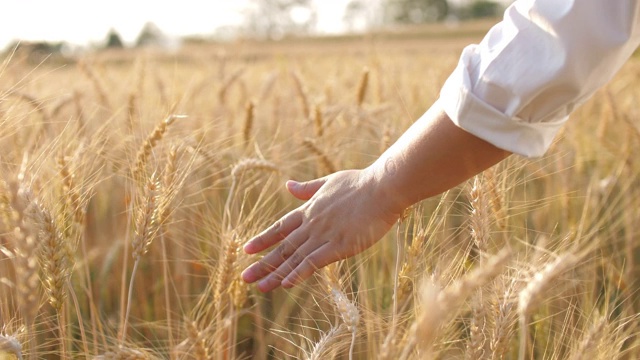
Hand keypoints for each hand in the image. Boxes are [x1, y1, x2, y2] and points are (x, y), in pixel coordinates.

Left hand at [241, 169, 400, 291]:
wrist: (382, 187)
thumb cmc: (360, 183)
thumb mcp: (329, 181)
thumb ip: (307, 188)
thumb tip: (287, 186)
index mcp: (310, 210)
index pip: (280, 227)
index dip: (263, 239)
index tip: (247, 250)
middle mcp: (312, 224)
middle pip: (283, 247)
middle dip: (263, 264)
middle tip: (245, 278)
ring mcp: (324, 235)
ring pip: (295, 257)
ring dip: (276, 274)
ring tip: (259, 287)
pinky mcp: (339, 246)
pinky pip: (314, 262)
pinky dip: (299, 273)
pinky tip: (286, 284)